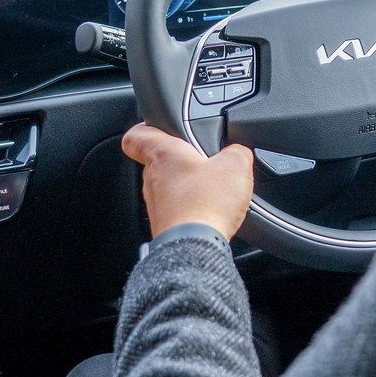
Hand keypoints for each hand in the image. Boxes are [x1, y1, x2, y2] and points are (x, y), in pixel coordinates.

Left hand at [122, 123, 253, 239]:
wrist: (195, 248)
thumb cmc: (205, 204)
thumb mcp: (235, 164)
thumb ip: (237, 151)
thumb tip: (239, 153)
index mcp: (163, 154)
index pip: (136, 136)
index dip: (144, 129)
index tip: (155, 128)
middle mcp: (152, 179)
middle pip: (158, 162)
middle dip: (180, 160)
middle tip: (203, 161)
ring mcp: (156, 205)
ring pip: (168, 188)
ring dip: (187, 187)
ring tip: (213, 190)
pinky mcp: (165, 226)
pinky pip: (177, 211)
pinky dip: (191, 210)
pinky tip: (211, 213)